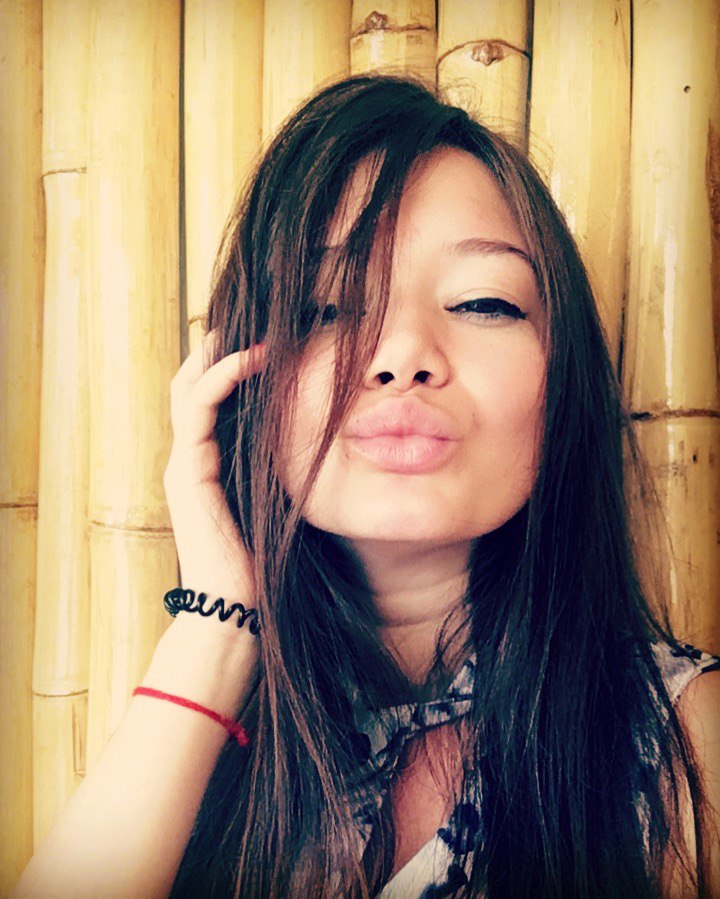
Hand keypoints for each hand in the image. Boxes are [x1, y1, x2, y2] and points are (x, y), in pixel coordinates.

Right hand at [163, 333, 265, 602]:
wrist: (235, 606)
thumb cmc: (260, 562)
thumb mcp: (273, 504)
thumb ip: (277, 474)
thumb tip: (312, 446)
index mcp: (205, 467)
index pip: (207, 402)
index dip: (227, 368)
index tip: (264, 344)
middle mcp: (188, 460)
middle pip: (189, 386)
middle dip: (215, 350)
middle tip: (251, 322)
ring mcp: (182, 464)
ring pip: (188, 387)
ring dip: (218, 352)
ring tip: (254, 330)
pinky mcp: (186, 471)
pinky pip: (198, 407)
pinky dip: (221, 375)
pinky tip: (251, 358)